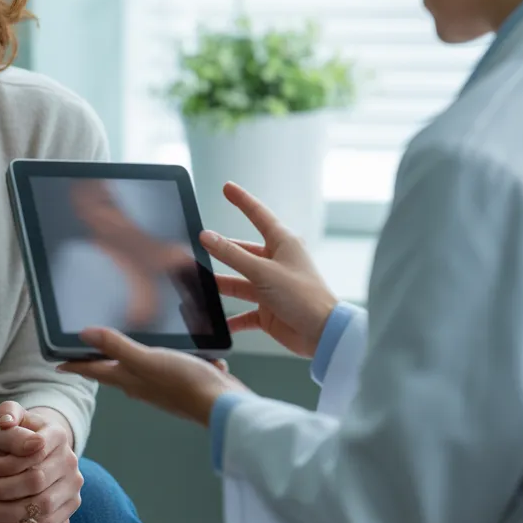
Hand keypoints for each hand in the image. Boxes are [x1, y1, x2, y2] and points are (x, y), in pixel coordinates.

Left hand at [0, 404, 81, 522]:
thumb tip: (16, 428)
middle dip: (4, 490)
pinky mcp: (65, 514)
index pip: (36, 453)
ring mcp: (71, 491)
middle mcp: (71, 464)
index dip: (8, 465)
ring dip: (9, 515)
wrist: (8, 467)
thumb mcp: (2, 425)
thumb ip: (8, 415)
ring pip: (43, 510)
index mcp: (58, 435)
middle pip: (38, 482)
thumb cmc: (3, 443)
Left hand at [59, 328, 247, 425]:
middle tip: (84, 352)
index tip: (57, 363)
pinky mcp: (182, 381)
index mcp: (129, 379)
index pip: (94, 371)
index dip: (74, 365)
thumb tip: (85, 334)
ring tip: (121, 343)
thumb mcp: (147, 360)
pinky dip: (164, 355)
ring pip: (140, 367)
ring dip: (129, 356)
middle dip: (98, 361)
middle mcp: (142, 384)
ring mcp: (163, 384)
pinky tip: (171, 345)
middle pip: (113, 371)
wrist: (223, 404)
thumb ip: (118, 347)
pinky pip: (167, 365)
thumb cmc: (186, 384)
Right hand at [201, 182, 338, 357]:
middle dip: (222, 251)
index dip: (242, 201)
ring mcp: (272, 288)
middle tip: (200, 246)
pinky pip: (245, 312)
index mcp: (283, 244)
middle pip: (243, 252)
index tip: (228, 188)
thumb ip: (232, 255)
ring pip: (239, 282)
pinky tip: (219, 322)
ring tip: (200, 284)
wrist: (322, 334)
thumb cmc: (304, 297)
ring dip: (222, 285)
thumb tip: (208, 236)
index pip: (258, 216)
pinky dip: (232, 318)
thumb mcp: (263, 272)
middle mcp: (277, 263)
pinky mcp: (269, 311)